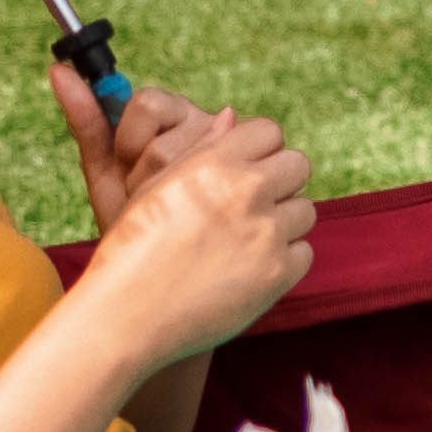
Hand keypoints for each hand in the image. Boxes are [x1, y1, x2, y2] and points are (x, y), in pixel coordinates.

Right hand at [75, 90, 319, 371]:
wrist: (126, 316)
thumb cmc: (132, 249)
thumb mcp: (154, 187)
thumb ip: (200, 149)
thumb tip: (233, 115)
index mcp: (212, 164)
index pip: (268, 131)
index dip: (259, 150)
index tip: (247, 169)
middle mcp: (245, 192)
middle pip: (298, 164)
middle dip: (280, 180)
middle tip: (253, 204)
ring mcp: (266, 234)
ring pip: (305, 209)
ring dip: (283, 221)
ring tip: (246, 240)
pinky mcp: (278, 273)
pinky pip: (304, 252)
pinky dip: (283, 259)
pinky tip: (249, 268)